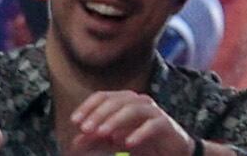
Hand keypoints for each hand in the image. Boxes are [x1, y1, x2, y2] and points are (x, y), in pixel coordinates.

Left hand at [61, 94, 194, 155]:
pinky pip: (153, 125)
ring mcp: (154, 112)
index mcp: (125, 102)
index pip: (104, 96)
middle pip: (117, 100)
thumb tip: (76, 141)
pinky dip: (139, 133)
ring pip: (134, 108)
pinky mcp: (166, 125)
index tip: (75, 121)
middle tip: (85, 128)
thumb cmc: (141, 143)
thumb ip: (96, 140)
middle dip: (99, 113)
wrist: (171, 151)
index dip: (88, 106)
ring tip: (102, 134)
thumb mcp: (114, 142)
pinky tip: (128, 143)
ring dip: (116, 120)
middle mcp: (139, 102)